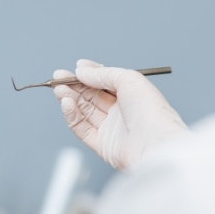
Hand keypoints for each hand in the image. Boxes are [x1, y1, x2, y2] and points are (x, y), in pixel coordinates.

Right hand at [53, 59, 187, 169]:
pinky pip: (81, 128)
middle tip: (58, 77)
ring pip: (83, 111)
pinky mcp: (101, 144)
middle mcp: (120, 112)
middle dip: (74, 86)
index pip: (104, 83)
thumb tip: (81, 70)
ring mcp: (110, 128)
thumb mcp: (128, 79)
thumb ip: (102, 74)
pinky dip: (71, 115)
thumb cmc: (151, 111)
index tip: (74, 68)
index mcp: (130, 95)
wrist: (156, 144)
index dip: (88, 75)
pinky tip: (66, 103)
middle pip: (90, 96)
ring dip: (69, 98)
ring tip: (59, 89)